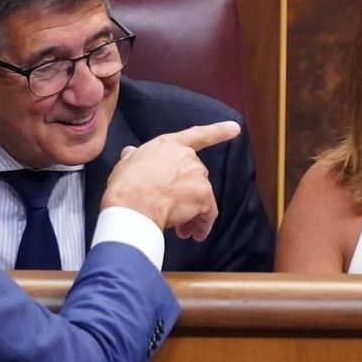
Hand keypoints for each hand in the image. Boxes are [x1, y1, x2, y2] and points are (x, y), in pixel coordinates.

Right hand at [103, 121, 240, 239]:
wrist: (133, 205)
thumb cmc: (126, 185)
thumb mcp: (126, 164)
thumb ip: (134, 157)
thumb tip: (131, 152)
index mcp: (169, 144)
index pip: (197, 135)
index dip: (218, 130)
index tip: (235, 128)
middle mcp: (188, 156)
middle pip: (195, 176)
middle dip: (187, 195)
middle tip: (174, 212)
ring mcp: (197, 175)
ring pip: (201, 197)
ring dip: (193, 213)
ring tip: (181, 230)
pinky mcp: (204, 195)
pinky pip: (208, 213)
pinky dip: (203, 224)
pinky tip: (194, 234)